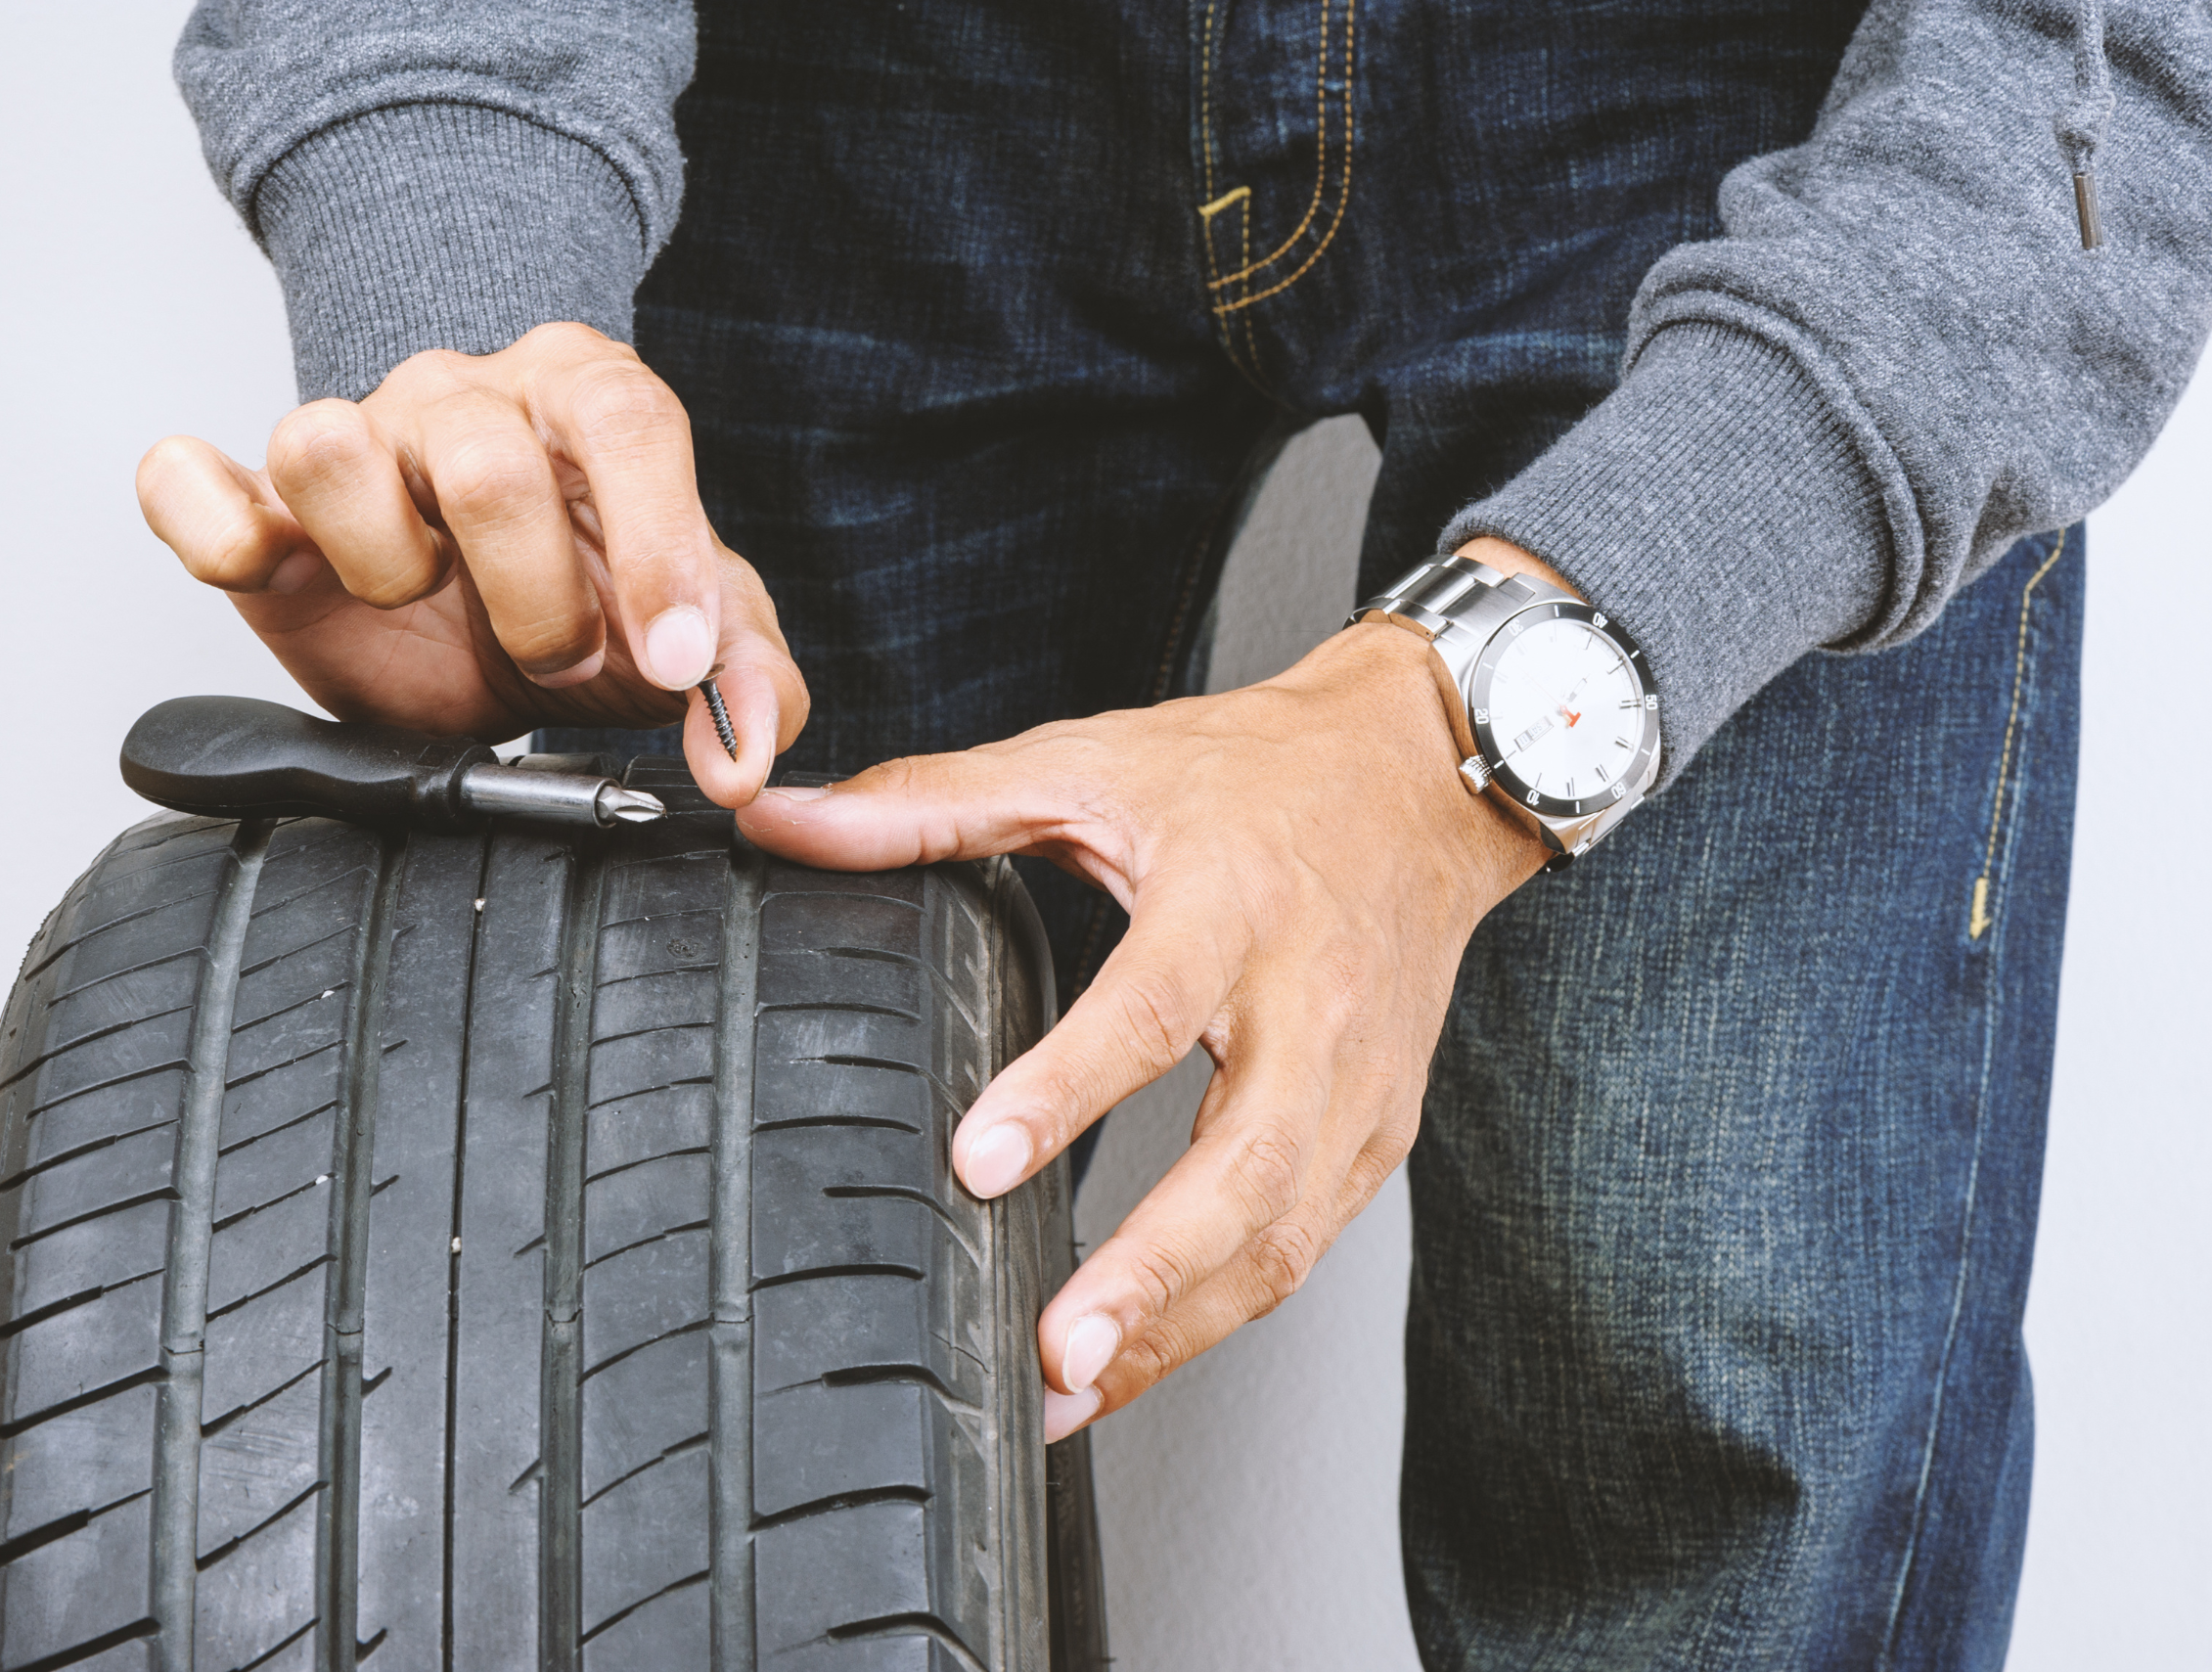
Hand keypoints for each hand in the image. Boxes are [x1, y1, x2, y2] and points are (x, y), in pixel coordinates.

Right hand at [135, 323, 807, 805]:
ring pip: (327, 446)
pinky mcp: (256, 508)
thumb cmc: (600, 594)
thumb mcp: (704, 639)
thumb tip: (742, 755)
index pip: (627, 420)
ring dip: (388, 562)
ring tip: (425, 601)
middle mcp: (464, 398)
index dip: (658, 543)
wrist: (493, 615)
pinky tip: (273, 567)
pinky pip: (189, 481)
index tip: (671, 655)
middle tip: (557, 653)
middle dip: (532, 592)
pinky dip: (210, 524)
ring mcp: (355, 440)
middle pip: (482, 458)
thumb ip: (750, 685)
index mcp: (586, 398)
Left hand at [736, 608, 1551, 1439]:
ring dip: (1180, 1328)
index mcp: (1233, 901)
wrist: (1423, 775)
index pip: (1151, 1008)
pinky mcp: (1377, 1134)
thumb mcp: (1093, 763)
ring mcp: (1358, 1084)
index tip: (983, 1162)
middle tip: (1058, 1349)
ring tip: (1073, 1389)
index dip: (1067, 1089)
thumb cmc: (1260, 774)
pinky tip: (1137, 1360)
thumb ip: (934, 803)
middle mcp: (1310, 1003)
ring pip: (1283, 1235)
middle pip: (1249, 1164)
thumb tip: (788, 819)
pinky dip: (1218, 1316)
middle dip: (1151, 1273)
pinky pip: (1302, 1247)